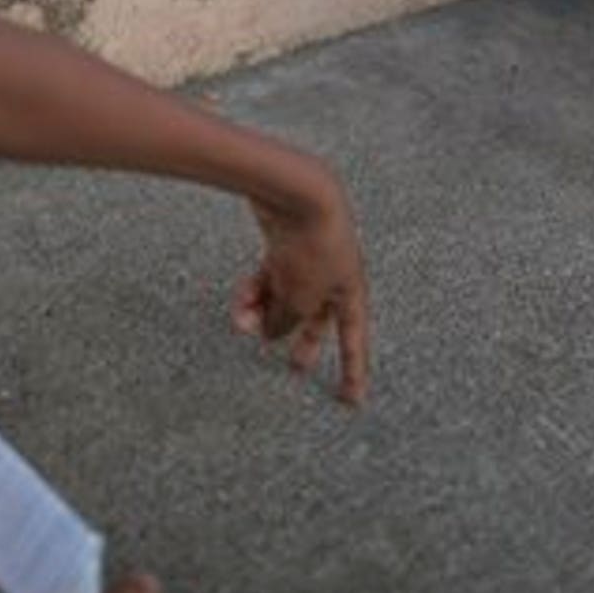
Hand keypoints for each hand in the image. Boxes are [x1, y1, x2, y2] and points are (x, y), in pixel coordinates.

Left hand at [230, 166, 371, 404]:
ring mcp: (308, 259)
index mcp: (350, 292)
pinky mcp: (284, 245)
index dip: (353, 372)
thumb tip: (271, 334)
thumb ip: (286, 322)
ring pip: (284, 299)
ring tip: (242, 324)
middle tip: (294, 366)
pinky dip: (253, 292)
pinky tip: (239, 303)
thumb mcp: (300, 297)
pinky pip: (268, 279)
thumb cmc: (312, 246)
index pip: (355, 341)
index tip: (352, 400)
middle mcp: (333, 276)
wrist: (298, 192)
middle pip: (318, 318)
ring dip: (263, 314)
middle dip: (304, 340)